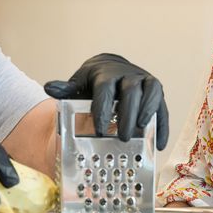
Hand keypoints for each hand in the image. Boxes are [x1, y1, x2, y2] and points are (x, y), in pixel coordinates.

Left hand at [45, 53, 169, 149]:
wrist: (112, 68)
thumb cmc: (93, 82)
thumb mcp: (78, 85)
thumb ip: (65, 89)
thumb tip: (49, 88)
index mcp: (107, 74)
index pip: (105, 89)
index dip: (103, 108)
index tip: (100, 129)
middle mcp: (128, 75)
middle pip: (130, 91)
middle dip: (127, 114)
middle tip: (122, 137)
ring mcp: (145, 81)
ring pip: (151, 92)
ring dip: (148, 111)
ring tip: (143, 131)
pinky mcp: (156, 91)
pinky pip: (163, 106)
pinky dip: (163, 125)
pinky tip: (159, 144)